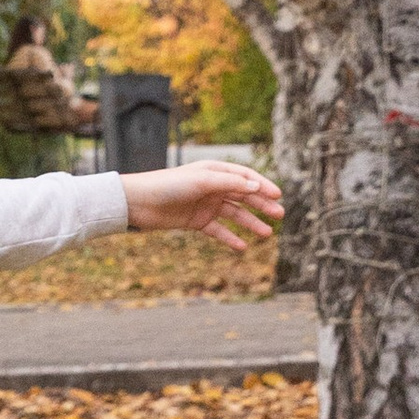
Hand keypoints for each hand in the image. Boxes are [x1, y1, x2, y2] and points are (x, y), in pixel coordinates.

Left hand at [121, 159, 281, 244]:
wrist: (138, 202)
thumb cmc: (168, 185)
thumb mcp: (202, 181)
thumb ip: (230, 184)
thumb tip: (257, 188)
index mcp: (214, 171)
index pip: (245, 177)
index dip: (262, 186)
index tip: (278, 196)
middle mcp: (211, 187)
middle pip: (243, 196)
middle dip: (262, 205)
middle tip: (280, 215)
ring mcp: (205, 205)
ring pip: (234, 214)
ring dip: (251, 223)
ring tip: (267, 234)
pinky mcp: (196, 221)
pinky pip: (218, 230)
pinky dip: (230, 238)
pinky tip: (243, 247)